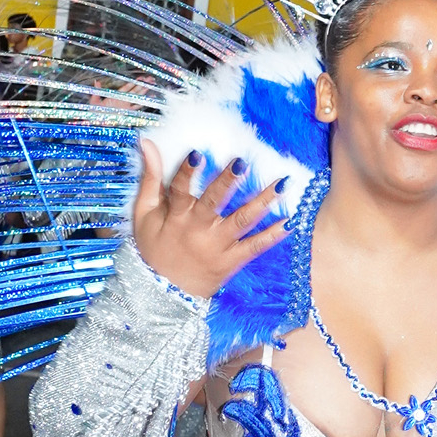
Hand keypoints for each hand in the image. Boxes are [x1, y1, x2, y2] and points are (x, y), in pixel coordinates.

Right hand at [132, 141, 289, 298]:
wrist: (164, 293)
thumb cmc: (154, 248)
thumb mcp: (145, 215)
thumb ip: (150, 179)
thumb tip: (147, 143)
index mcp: (177, 217)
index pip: (180, 191)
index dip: (187, 173)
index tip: (197, 154)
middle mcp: (199, 230)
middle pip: (215, 203)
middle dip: (228, 182)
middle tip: (242, 163)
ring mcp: (218, 246)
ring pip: (242, 221)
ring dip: (263, 202)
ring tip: (282, 184)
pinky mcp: (232, 261)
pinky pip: (255, 247)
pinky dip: (273, 235)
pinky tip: (291, 221)